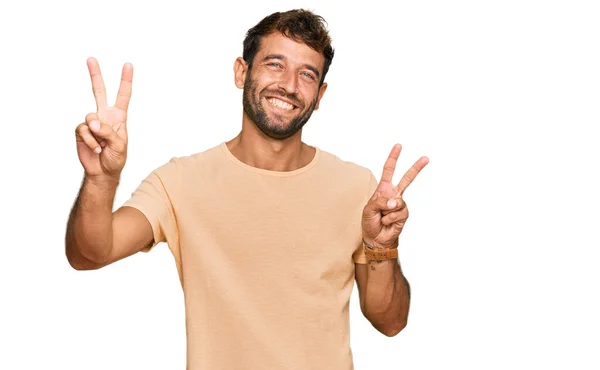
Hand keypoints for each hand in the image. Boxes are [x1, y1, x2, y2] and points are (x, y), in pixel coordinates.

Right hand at [75, 57, 132, 179]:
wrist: (102, 172)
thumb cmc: (116, 158)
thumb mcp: (120, 146)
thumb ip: (109, 132)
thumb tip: (93, 122)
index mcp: (119, 117)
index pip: (123, 96)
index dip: (126, 81)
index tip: (128, 65)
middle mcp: (104, 116)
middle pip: (99, 92)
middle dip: (95, 75)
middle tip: (91, 58)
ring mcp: (92, 122)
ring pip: (91, 117)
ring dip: (97, 134)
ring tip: (102, 145)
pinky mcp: (81, 130)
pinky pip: (84, 130)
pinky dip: (91, 141)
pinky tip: (96, 148)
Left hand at [362, 144, 428, 248]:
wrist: (376, 238)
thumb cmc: (370, 222)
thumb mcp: (368, 209)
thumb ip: (380, 202)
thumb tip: (395, 201)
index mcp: (383, 189)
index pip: (388, 170)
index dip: (393, 158)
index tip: (399, 146)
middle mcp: (394, 194)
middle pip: (407, 179)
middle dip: (416, 168)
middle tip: (426, 158)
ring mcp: (400, 204)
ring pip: (398, 202)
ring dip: (386, 212)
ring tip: (382, 217)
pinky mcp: (404, 214)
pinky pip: (399, 212)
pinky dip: (390, 218)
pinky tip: (387, 222)